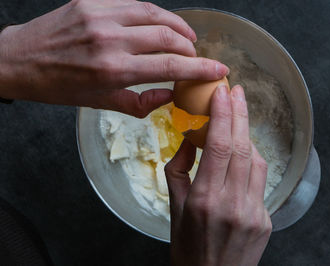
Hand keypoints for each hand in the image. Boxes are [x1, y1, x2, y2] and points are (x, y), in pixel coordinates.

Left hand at [0, 0, 228, 117]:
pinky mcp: (92, 2)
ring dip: (178, 25)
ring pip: (155, 13)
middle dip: (191, 47)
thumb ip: (140, 103)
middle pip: (168, 36)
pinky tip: (161, 23)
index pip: (169, 65)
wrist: (19, 61)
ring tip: (187, 37)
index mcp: (112, 70)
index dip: (200, 67)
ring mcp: (100, 16)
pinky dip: (155, 14)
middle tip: (196, 56)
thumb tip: (170, 96)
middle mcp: (109, 40)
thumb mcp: (101, 104)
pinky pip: (134, 3)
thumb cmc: (59, 87)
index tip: (218, 69)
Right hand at [165, 84, 271, 265]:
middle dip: (240, 113)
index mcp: (203, 200)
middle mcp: (232, 203)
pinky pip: (261, 180)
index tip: (222, 93)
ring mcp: (253, 212)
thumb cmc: (188, 248)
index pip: (218, 146)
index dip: (223, 115)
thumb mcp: (173, 208)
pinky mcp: (266, 219)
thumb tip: (191, 141)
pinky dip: (253, 160)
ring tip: (238, 117)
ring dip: (247, 134)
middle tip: (237, 92)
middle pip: (241, 147)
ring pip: (257, 160)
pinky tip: (244, 152)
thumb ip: (179, 170)